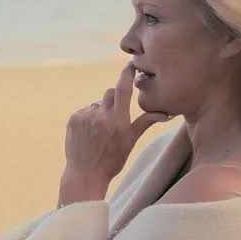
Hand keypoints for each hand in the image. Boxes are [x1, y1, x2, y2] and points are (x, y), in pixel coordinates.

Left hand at [63, 62, 169, 184]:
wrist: (85, 174)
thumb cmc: (112, 160)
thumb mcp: (131, 141)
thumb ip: (145, 122)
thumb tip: (166, 113)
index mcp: (118, 120)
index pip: (123, 88)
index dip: (127, 74)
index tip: (130, 65)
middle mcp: (102, 115)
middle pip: (110, 93)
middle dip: (114, 101)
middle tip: (114, 119)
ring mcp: (86, 117)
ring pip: (97, 104)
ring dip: (100, 112)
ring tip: (100, 132)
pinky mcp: (74, 119)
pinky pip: (85, 111)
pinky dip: (88, 118)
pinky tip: (89, 134)